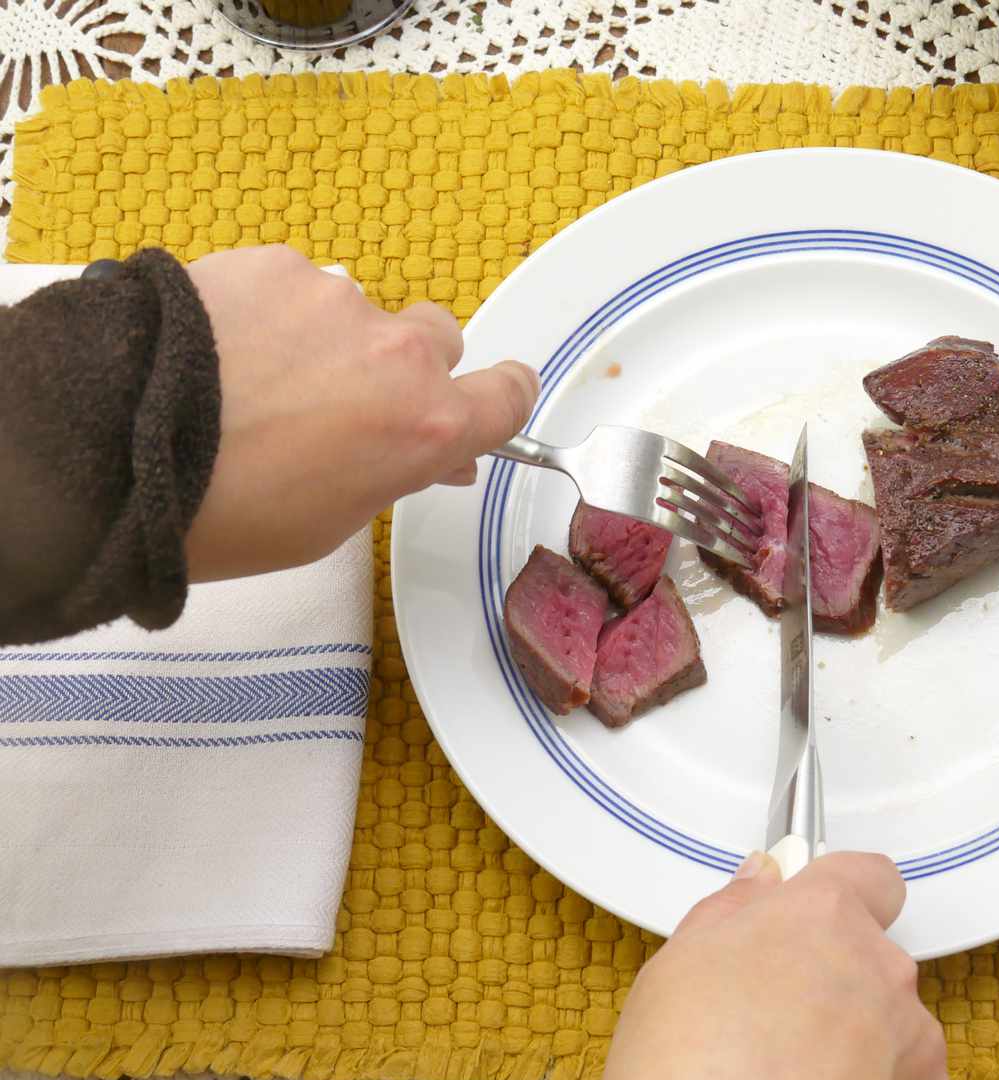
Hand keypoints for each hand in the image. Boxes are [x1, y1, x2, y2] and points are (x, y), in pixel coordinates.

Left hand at [183, 245, 538, 579]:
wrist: (114, 450)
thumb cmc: (226, 514)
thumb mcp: (330, 523)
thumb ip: (395, 472)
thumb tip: (425, 453)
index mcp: (428, 426)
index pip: (511, 394)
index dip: (499, 398)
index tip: (481, 403)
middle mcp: (399, 352)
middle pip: (439, 341)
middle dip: (407, 367)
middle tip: (346, 404)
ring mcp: (338, 299)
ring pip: (360, 313)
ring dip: (330, 340)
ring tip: (257, 381)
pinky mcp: (274, 264)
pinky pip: (295, 286)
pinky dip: (271, 312)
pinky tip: (223, 349)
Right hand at [598, 852, 953, 1079]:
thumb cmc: (684, 1074)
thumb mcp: (677, 967)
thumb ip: (731, 910)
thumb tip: (759, 882)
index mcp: (822, 918)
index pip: (868, 876)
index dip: (845, 895)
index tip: (818, 920)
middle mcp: (880, 968)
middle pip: (873, 959)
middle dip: (837, 984)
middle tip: (777, 1026)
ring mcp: (913, 1039)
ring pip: (895, 1026)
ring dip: (861, 1046)